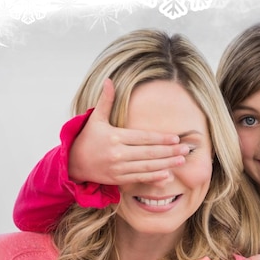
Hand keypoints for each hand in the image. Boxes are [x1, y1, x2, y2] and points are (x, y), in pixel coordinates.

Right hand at [69, 78, 190, 184]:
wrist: (73, 163)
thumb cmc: (87, 139)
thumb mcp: (95, 119)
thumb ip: (105, 101)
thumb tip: (108, 80)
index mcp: (115, 137)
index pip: (143, 138)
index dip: (160, 138)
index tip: (176, 138)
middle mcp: (117, 154)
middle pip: (148, 153)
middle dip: (169, 152)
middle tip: (186, 150)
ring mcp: (118, 168)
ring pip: (146, 167)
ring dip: (166, 165)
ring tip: (181, 161)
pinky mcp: (118, 179)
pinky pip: (139, 178)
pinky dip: (154, 178)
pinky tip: (167, 175)